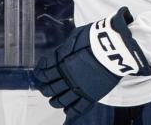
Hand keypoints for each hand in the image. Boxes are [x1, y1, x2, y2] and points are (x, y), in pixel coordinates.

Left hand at [33, 7, 150, 118]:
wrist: (112, 48)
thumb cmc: (94, 39)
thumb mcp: (74, 38)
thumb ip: (64, 49)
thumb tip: (58, 54)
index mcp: (60, 62)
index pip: (44, 71)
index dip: (39, 73)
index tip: (38, 74)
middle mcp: (67, 77)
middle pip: (50, 88)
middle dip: (45, 89)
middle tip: (44, 89)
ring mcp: (78, 87)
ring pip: (61, 100)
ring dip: (55, 101)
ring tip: (53, 101)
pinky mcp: (91, 95)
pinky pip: (78, 107)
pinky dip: (71, 112)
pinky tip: (67, 112)